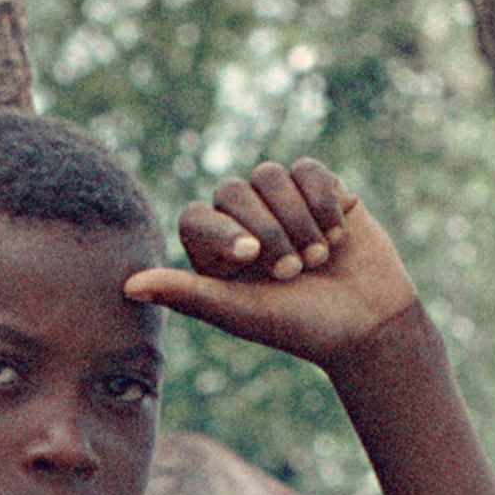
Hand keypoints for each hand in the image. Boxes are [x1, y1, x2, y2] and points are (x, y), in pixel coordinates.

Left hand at [124, 156, 421, 365]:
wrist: (367, 323)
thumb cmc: (298, 325)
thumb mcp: (238, 312)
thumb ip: (186, 294)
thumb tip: (127, 286)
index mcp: (215, 252)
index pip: (197, 216)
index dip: (223, 230)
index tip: (252, 258)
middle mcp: (245, 222)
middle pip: (234, 190)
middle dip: (268, 229)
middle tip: (293, 270)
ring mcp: (283, 203)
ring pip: (271, 174)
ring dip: (297, 218)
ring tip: (318, 257)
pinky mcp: (322, 190)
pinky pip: (308, 169)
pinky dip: (323, 202)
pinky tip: (337, 237)